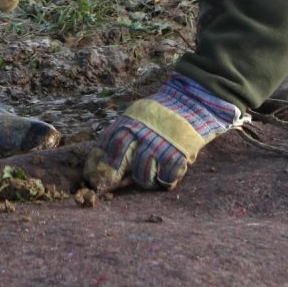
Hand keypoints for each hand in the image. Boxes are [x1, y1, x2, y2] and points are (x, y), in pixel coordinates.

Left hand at [83, 74, 244, 191]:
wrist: (193, 101)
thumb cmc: (162, 110)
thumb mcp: (137, 113)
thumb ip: (125, 129)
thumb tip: (107, 153)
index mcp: (129, 122)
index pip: (107, 144)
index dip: (98, 161)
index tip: (93, 174)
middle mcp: (142, 135)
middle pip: (120, 160)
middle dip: (112, 175)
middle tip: (110, 185)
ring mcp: (160, 145)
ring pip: (143, 174)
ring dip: (142, 180)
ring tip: (145, 180)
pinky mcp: (179, 155)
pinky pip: (167, 177)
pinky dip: (164, 181)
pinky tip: (164, 179)